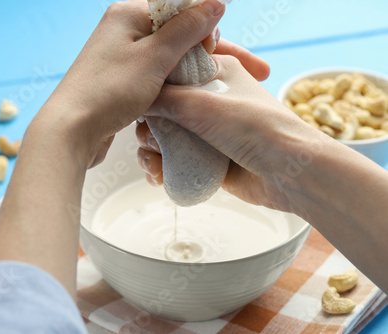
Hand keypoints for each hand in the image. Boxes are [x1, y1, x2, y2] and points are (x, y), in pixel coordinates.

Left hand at [36, 0, 226, 167]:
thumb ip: (187, 29)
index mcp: (129, 14)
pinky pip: (156, 77)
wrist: (71, 132)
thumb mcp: (154, 57)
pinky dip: (175, 86)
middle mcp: (124, 32)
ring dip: (195, 71)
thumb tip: (215, 3)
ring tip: (224, 87)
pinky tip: (192, 98)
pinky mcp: (120, 82)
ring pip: (169, 59)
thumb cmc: (108, 92)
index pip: (181, 8)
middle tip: (252, 72)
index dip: (208, 28)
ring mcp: (121, 58)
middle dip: (212, 53)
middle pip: (178, 35)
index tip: (224, 52)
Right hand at [136, 51, 328, 212]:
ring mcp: (207, 131)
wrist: (289, 174)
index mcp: (214, 73)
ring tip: (154, 166)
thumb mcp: (202, 104)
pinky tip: (159, 177)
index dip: (152, 90)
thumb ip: (163, 99)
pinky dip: (162, 168)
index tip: (144, 106)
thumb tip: (136, 101)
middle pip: (161, 110)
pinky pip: (174, 160)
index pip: (170, 74)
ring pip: (163, 137)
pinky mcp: (206, 158)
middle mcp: (208, 100)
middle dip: (148, 129)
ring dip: (151, 152)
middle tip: (152, 142)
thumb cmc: (257, 129)